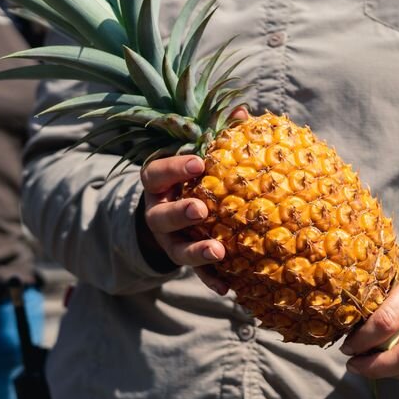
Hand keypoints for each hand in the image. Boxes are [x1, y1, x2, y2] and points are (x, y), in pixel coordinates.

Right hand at [136, 107, 248, 293]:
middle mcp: (158, 213)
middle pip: (161, 215)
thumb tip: (242, 110)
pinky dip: (212, 280)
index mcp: (158, 183)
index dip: (174, 167)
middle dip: (180, 212)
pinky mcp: (184, 261)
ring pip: (177, 249)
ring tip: (217, 251)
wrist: (170, 218)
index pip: (155, 173)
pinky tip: (229, 288)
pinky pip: (197, 275)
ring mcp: (170, 240)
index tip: (198, 161)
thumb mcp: (196, 157)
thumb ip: (216, 135)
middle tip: (201, 209)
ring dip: (196, 252)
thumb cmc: (191, 179)